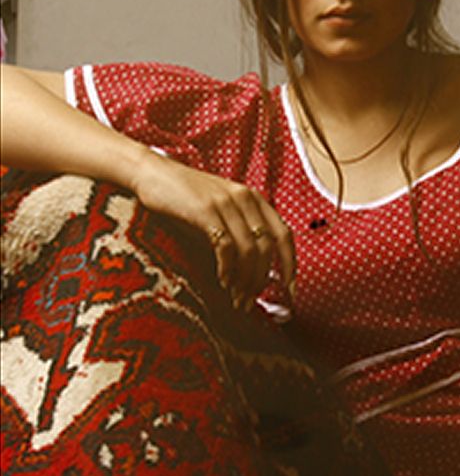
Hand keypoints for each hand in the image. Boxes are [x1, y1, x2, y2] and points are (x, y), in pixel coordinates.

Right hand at [129, 151, 295, 310]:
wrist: (153, 174)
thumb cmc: (186, 200)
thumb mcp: (221, 211)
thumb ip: (239, 232)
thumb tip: (252, 273)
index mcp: (255, 200)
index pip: (285, 235)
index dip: (290, 265)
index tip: (289, 291)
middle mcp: (246, 199)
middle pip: (268, 247)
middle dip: (261, 280)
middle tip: (249, 302)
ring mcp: (227, 203)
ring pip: (249, 250)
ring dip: (244, 280)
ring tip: (235, 299)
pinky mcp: (205, 210)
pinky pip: (225, 245)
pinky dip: (227, 268)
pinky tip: (222, 281)